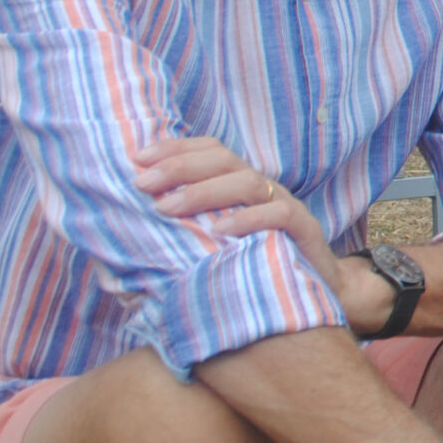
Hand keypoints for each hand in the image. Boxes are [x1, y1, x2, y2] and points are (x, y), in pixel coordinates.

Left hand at [132, 136, 382, 326]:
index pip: (210, 150)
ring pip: (247, 181)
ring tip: (167, 208)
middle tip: (143, 184)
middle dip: (179, 167)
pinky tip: (220, 230)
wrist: (318, 293)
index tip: (137, 159)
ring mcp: (285, 206)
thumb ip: (184, 239)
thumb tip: (123, 249)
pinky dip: (249, 218)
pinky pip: (279, 214)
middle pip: (223, 159)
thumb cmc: (257, 271)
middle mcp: (263, 189)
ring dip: (202, 191)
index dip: (175, 149)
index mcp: (240, 187)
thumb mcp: (217, 248)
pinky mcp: (305, 230)